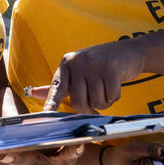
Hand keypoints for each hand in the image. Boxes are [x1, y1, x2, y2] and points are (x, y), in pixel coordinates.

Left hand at [28, 40, 145, 112]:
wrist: (129, 52)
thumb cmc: (100, 65)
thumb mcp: (78, 71)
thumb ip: (59, 85)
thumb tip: (34, 93)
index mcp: (67, 63)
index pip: (57, 85)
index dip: (51, 100)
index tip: (47, 112)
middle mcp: (78, 62)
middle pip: (78, 102)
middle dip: (89, 109)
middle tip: (96, 103)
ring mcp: (95, 64)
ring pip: (96, 102)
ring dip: (104, 102)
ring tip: (107, 87)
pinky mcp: (111, 69)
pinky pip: (111, 97)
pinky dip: (115, 97)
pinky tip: (116, 84)